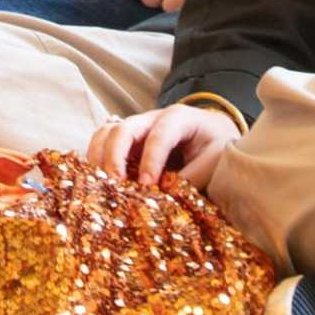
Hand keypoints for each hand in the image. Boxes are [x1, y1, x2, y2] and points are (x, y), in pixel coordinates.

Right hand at [85, 102, 239, 187]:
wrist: (213, 134)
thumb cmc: (216, 145)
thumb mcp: (216, 160)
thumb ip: (193, 176)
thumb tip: (165, 196)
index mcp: (179, 118)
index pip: (160, 135)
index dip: (150, 160)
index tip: (146, 184)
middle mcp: (152, 119)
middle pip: (124, 129)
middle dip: (115, 156)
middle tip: (116, 184)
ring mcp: (137, 129)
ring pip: (106, 133)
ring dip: (99, 157)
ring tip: (102, 183)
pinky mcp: (128, 143)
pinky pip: (104, 144)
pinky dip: (98, 160)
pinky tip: (100, 182)